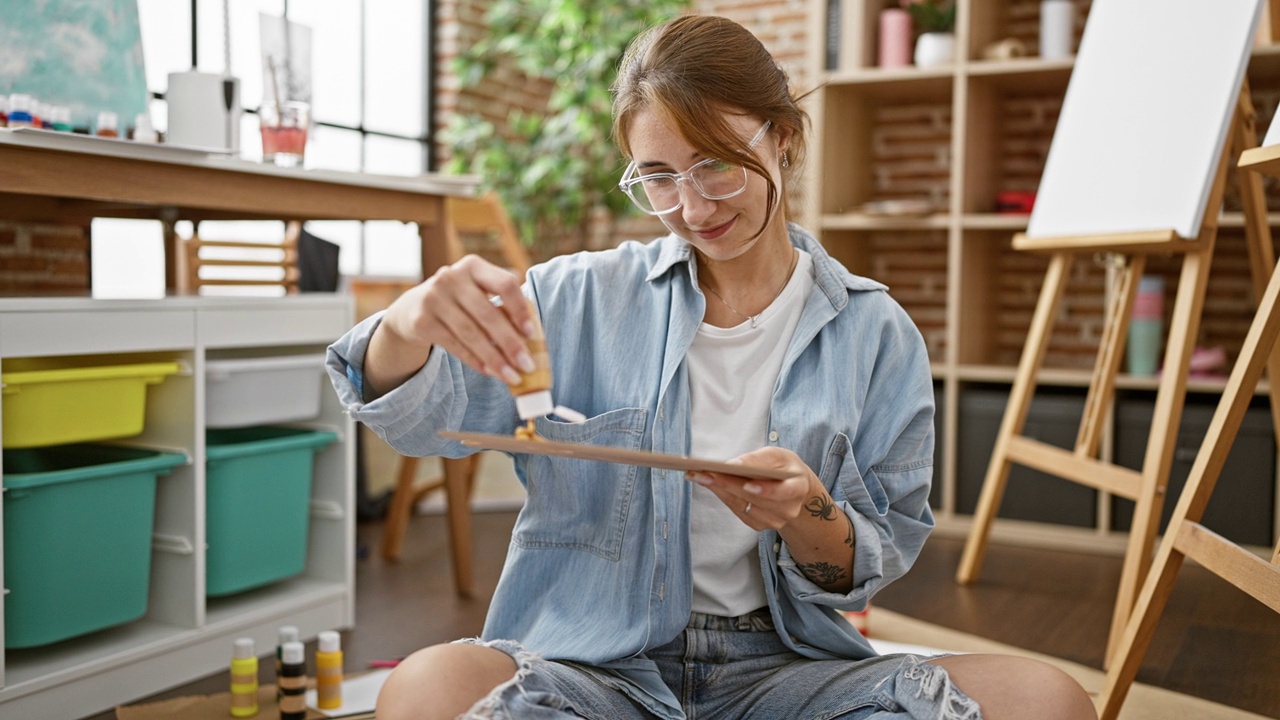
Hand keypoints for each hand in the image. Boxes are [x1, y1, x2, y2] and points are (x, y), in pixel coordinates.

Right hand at [373, 254, 534, 388]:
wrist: (413, 308)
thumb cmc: (460, 301)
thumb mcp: (477, 292)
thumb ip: (502, 306)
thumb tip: (533, 342)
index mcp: (473, 265)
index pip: (505, 284)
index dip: (520, 310)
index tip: (532, 333)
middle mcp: (451, 277)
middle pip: (488, 314)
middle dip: (510, 343)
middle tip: (527, 366)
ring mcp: (433, 298)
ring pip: (471, 334)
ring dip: (495, 358)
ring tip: (512, 376)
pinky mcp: (422, 321)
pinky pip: (455, 345)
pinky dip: (475, 360)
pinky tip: (490, 371)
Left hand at [686, 446, 820, 531]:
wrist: (793, 487)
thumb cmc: (784, 467)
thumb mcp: (777, 455)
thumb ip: (759, 459)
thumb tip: (733, 466)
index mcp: (799, 488)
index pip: (784, 492)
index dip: (766, 490)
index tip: (747, 484)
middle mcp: (788, 509)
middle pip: (755, 499)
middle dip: (728, 484)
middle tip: (704, 472)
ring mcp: (774, 521)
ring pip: (742, 505)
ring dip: (719, 490)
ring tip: (699, 475)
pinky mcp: (760, 525)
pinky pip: (737, 510)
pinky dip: (722, 495)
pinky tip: (707, 483)